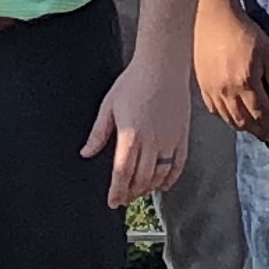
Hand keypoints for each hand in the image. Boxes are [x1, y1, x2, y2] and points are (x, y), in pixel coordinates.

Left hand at [83, 46, 191, 207]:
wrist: (163, 66)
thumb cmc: (133, 82)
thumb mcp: (108, 106)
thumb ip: (98, 133)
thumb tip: (85, 153)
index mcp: (130, 136)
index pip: (121, 173)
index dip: (117, 191)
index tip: (113, 202)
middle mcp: (151, 142)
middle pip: (141, 179)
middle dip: (131, 193)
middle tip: (124, 199)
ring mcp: (169, 141)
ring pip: (159, 175)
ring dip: (148, 188)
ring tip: (139, 192)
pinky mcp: (182, 136)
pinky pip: (178, 165)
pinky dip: (170, 179)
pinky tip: (163, 185)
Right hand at [195, 4, 268, 149]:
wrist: (214, 18)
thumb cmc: (244, 32)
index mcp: (245, 82)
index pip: (261, 113)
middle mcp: (227, 90)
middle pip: (245, 121)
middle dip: (260, 131)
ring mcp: (212, 89)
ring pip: (229, 118)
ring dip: (244, 128)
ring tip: (256, 131)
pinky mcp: (202, 85)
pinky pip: (215, 110)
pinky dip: (226, 118)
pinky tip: (234, 118)